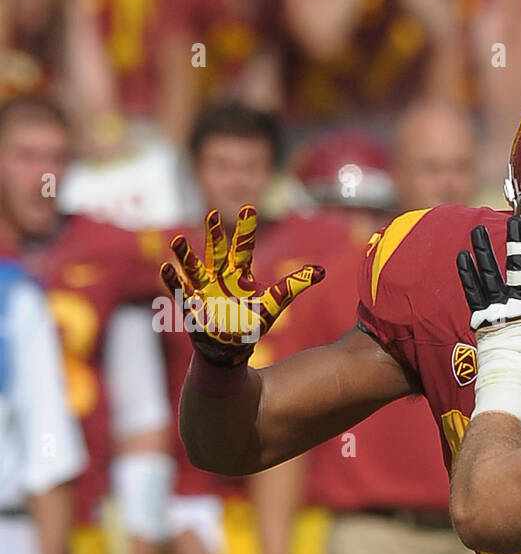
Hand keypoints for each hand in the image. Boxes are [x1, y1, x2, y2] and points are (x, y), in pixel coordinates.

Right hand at [161, 206, 323, 366]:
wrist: (233, 346)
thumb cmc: (252, 321)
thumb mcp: (275, 303)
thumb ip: (294, 285)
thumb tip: (322, 271)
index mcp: (239, 272)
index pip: (243, 246)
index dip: (246, 229)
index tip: (249, 207)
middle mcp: (218, 276)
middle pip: (216, 252)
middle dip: (214, 234)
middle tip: (211, 214)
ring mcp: (202, 289)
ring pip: (192, 268)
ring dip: (185, 255)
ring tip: (179, 241)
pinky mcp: (190, 304)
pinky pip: (180, 290)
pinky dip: (172, 280)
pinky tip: (166, 268)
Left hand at [458, 215, 520, 328]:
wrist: (513, 376)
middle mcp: (514, 302)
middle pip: (514, 266)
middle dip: (514, 242)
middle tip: (513, 220)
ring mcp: (496, 308)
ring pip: (489, 274)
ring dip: (483, 252)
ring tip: (477, 231)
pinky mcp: (481, 318)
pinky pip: (472, 292)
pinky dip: (467, 274)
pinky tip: (462, 257)